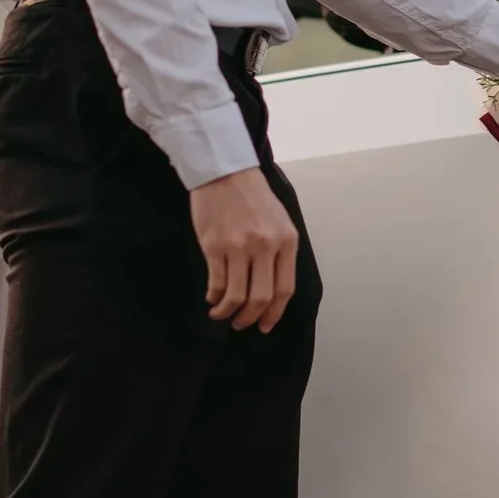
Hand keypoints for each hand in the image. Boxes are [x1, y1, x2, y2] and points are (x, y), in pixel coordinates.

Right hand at [190, 167, 299, 333]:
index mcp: (286, 241)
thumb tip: (272, 290)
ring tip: (222, 314)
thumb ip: (280, 253)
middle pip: (260, 297)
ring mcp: (238, 247)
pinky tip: (212, 298)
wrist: (225, 172)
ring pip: (236, 295)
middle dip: (250, 318)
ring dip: (228, 312)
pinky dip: (214, 296)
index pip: (285, 289)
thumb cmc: (253, 197)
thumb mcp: (280, 221)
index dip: (275, 313)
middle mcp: (265, 246)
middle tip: (242, 324)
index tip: (266, 325)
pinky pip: (216, 283)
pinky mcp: (214, 246)